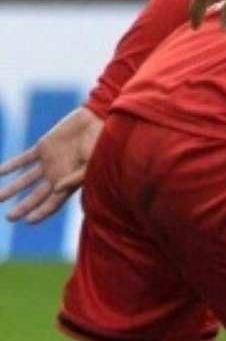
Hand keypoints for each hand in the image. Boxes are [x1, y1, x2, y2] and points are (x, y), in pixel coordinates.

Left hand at [0, 107, 101, 222]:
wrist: (97, 119)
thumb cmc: (100, 144)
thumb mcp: (92, 164)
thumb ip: (75, 178)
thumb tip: (55, 190)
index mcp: (69, 182)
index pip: (53, 203)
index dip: (42, 212)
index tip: (28, 221)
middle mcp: (57, 175)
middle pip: (37, 195)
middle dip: (23, 207)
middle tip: (9, 217)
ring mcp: (49, 161)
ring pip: (27, 179)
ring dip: (12, 189)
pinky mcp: (43, 147)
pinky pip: (24, 159)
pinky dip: (12, 165)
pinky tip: (0, 172)